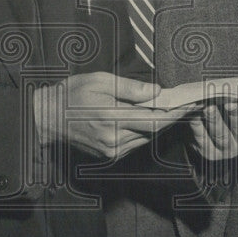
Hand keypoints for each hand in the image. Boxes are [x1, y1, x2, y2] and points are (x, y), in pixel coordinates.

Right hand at [34, 72, 185, 159]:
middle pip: (153, 131)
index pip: (154, 119)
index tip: (190, 105)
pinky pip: (135, 144)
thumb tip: (157, 92)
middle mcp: (114, 139)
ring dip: (158, 125)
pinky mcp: (109, 155)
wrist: (47, 118)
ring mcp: (111, 150)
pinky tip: (146, 120)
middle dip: (171, 118)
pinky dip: (144, 132)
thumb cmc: (72, 94)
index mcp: (112, 118)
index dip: (176, 114)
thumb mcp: (100, 81)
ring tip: (170, 110)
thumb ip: (130, 88)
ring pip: (146, 138)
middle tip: (187, 105)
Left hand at [189, 91, 237, 159]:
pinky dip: (197, 127)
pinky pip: (203, 140)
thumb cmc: (229, 107)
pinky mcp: (210, 153)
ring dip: (214, 120)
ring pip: (221, 136)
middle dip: (235, 114)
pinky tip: (194, 116)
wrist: (210, 125)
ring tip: (208, 108)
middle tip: (228, 102)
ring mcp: (228, 149)